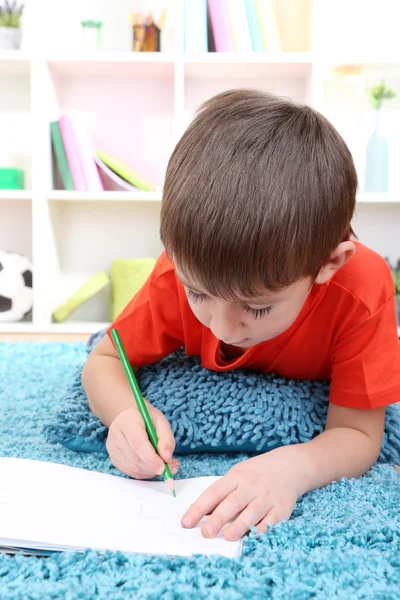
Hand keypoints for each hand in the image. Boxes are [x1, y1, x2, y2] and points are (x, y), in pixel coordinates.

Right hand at [106, 404, 178, 478]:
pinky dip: (145, 473)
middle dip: (154, 467)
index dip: (151, 458)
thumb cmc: (146, 418)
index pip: (137, 443)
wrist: (129, 417)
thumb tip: (167, 458)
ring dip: (151, 472)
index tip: (164, 467)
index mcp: (128, 421)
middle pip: (135, 458)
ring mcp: (112, 448)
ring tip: (164, 466)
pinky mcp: (113, 458)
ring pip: (133, 468)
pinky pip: (130, 472)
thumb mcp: (161, 421)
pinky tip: (153, 467)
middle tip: (170, 468)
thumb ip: (166, 438)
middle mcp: (116, 434)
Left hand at [181, 446, 308, 540]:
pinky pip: (271, 520)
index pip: (214, 492)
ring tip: (228, 537)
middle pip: (233, 502)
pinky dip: (263, 529)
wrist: (290, 466)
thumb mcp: (237, 475)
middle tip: (205, 532)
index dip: (199, 507)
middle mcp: (251, 486)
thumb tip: (201, 515)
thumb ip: (222, 494)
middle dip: (218, 518)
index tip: (186, 522)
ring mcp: (267, 497)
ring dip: (240, 525)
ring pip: (252, 511)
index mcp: (236, 477)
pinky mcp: (282, 508)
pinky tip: (254, 538)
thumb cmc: (256, 474)